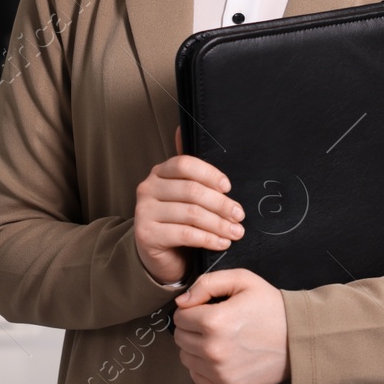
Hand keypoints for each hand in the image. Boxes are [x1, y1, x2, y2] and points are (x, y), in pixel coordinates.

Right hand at [133, 127, 245, 285]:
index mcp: (160, 172)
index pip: (185, 164)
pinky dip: (209, 239)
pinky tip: (222, 243)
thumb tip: (181, 129)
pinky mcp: (147, 235)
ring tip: (236, 232)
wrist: (158, 253)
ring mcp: (144, 212)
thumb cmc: (177, 219)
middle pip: (192, 191)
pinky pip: (185, 234)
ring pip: (191, 214)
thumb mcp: (185, 192)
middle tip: (239, 215)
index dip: (210, 174)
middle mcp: (148, 188)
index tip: (229, 187)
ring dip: (219, 224)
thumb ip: (191, 169)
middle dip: (221, 204)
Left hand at [173, 268, 290, 383]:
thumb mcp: (243, 281)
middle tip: (215, 324)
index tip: (208, 309)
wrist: (298, 340)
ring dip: (197, 348)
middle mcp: (214, 351)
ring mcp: (220, 372)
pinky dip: (204, 367)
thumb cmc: (272, 308)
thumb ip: (207, 283)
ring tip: (221, 339)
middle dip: (192, 328)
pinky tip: (223, 355)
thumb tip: (182, 301)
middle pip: (180, 338)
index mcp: (215, 322)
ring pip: (186, 358)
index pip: (180, 317)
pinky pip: (197, 377)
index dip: (192, 309)